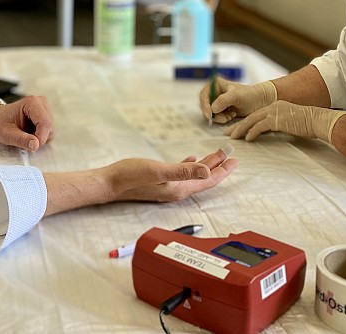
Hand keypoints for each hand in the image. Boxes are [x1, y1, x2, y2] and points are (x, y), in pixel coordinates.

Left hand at [0, 95, 53, 151]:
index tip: (32, 146)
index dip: (41, 137)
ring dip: (39, 137)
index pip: (45, 123)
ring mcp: (44, 108)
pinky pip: (49, 130)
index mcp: (31, 102)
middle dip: (39, 138)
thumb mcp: (6, 134)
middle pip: (49, 127)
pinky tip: (29, 132)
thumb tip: (36, 145)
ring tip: (25, 135)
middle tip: (24, 140)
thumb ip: (21, 140)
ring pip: (50, 130)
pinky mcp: (46, 114)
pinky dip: (40, 135)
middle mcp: (41, 102)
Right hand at [105, 146, 237, 202]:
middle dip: (219, 166)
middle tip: (232, 154)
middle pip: (204, 178)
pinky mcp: (159, 182)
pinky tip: (191, 159)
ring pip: (194, 175)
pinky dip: (191, 166)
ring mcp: (168, 187)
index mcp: (180, 189)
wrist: (109, 183)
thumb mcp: (158, 171)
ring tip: (218, 155)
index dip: (223, 170)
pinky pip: (182, 174)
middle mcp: (177, 190)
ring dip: (207, 164)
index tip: (235, 160)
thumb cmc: (130, 176)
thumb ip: (183, 171)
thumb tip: (207, 170)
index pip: (208, 180)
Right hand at [199, 78, 275, 123]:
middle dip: (213, 113)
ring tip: (231, 116)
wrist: (261, 101)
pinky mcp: (222, 110)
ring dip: (219, 117)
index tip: (210, 114)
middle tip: (223, 118)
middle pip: (205, 105)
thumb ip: (223, 100)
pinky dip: (223, 118)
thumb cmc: (250, 95)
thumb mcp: (236, 96)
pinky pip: (217, 117)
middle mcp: (215, 92)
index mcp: (216, 84)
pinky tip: (232, 116)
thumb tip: (212, 109)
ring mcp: (218, 101)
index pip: (204, 95)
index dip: (204, 105)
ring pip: (210, 113)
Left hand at [225, 100, 345, 142]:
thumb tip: (271, 131)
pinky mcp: (277, 119)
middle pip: (250, 116)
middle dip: (238, 125)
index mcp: (275, 106)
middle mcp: (272, 106)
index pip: (255, 114)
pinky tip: (248, 139)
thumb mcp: (290, 122)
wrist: (317, 120)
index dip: (244, 122)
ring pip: (252, 120)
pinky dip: (252, 132)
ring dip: (241, 129)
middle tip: (227, 133)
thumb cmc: (307, 124)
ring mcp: (274, 112)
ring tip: (233, 137)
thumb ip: (279, 124)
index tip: (235, 129)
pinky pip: (260, 126)